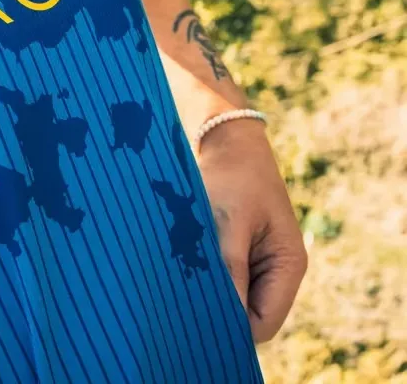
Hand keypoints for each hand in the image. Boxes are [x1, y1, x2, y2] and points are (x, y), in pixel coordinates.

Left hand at [197, 118, 307, 342]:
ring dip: (211, 290)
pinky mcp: (242, 249)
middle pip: (250, 314)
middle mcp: (278, 268)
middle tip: (181, 300)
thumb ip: (230, 270)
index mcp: (287, 264)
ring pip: (235, 296)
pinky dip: (207, 275)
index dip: (232, 328)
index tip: (194, 318)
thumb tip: (222, 319)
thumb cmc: (231, 176)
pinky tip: (185, 262)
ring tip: (182, 276)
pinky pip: (225, 277)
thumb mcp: (229, 223)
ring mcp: (260, 260)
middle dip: (219, 310)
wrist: (227, 140)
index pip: (263, 323)